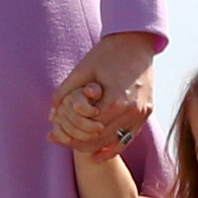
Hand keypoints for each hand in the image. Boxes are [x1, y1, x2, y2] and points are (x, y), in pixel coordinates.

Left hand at [50, 31, 157, 152]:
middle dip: (79, 143)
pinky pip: (129, 137)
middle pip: (101, 138)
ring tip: (77, 149)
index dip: (71, 133)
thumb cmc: (107, 53)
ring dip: (95, 147)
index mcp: (115, 100)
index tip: (57, 136)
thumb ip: (66, 91)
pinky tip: (98, 155)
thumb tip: (51, 112)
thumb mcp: (82, 69)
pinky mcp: (147, 112)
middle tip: (62, 144)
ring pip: (115, 141)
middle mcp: (132, 110)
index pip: (89, 128)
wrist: (136, 42)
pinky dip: (114, 147)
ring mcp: (142, 113)